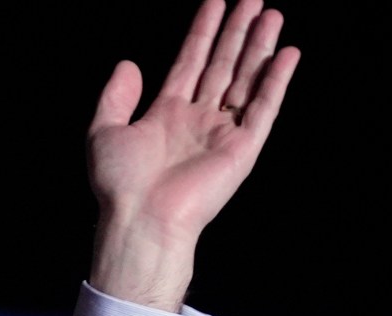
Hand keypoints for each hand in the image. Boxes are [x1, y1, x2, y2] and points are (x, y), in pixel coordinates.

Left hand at [86, 0, 300, 310]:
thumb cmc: (120, 183)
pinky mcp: (242, 148)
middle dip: (237, 31)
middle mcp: (198, 120)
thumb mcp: (104, 131)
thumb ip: (116, 96)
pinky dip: (276, 81)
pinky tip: (287, 53)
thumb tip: (128, 64)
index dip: (203, 31)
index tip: (216, 2)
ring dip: (259, 47)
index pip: (190, 61)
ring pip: (246, 79)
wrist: (141, 218)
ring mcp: (222, 132)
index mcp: (167, 114)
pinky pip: (264, 108)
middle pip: (223, 64)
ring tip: (271, 13)